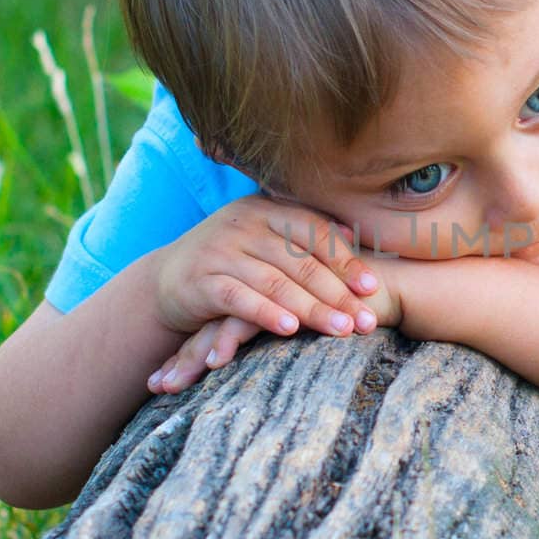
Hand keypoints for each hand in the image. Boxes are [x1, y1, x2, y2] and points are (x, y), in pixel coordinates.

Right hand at [147, 195, 398, 393]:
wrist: (167, 278)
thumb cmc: (232, 259)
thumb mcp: (265, 238)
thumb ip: (303, 234)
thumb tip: (352, 230)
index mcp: (267, 209)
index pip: (315, 232)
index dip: (346, 259)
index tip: (372, 287)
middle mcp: (245, 224)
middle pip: (300, 261)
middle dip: (337, 293)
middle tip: (365, 321)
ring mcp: (222, 250)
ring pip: (275, 282)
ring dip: (312, 308)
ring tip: (341, 330)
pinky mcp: (201, 281)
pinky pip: (240, 298)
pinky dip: (267, 314)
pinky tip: (291, 330)